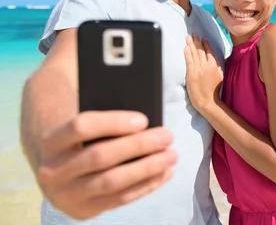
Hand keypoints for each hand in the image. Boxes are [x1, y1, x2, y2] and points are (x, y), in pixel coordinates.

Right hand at [36, 111, 176, 219]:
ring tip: (172, 155)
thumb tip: (146, 121)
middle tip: (167, 136)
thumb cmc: (83, 138)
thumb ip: (107, 121)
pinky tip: (165, 172)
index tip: (144, 119)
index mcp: (50, 141)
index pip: (81, 126)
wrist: (57, 168)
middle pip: (100, 156)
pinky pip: (119, 199)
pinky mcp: (82, 210)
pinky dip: (145, 185)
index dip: (114, 122)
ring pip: (111, 182)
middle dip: (139, 145)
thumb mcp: (86, 124)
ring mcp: (66, 194)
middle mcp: (52, 170)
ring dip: (147, 168)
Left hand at [184, 34, 222, 111]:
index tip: (203, 38)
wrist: (207, 101)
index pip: (209, 52)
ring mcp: (198, 69)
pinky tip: (185, 47)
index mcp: (214, 65)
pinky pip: (189, 60)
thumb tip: (215, 60)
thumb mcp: (220, 76)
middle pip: (200, 50)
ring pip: (194, 53)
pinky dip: (187, 53)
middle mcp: (206, 65)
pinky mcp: (191, 73)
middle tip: (193, 34)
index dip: (205, 44)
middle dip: (197, 41)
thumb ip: (218, 67)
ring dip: (190, 44)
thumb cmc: (214, 90)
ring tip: (188, 37)